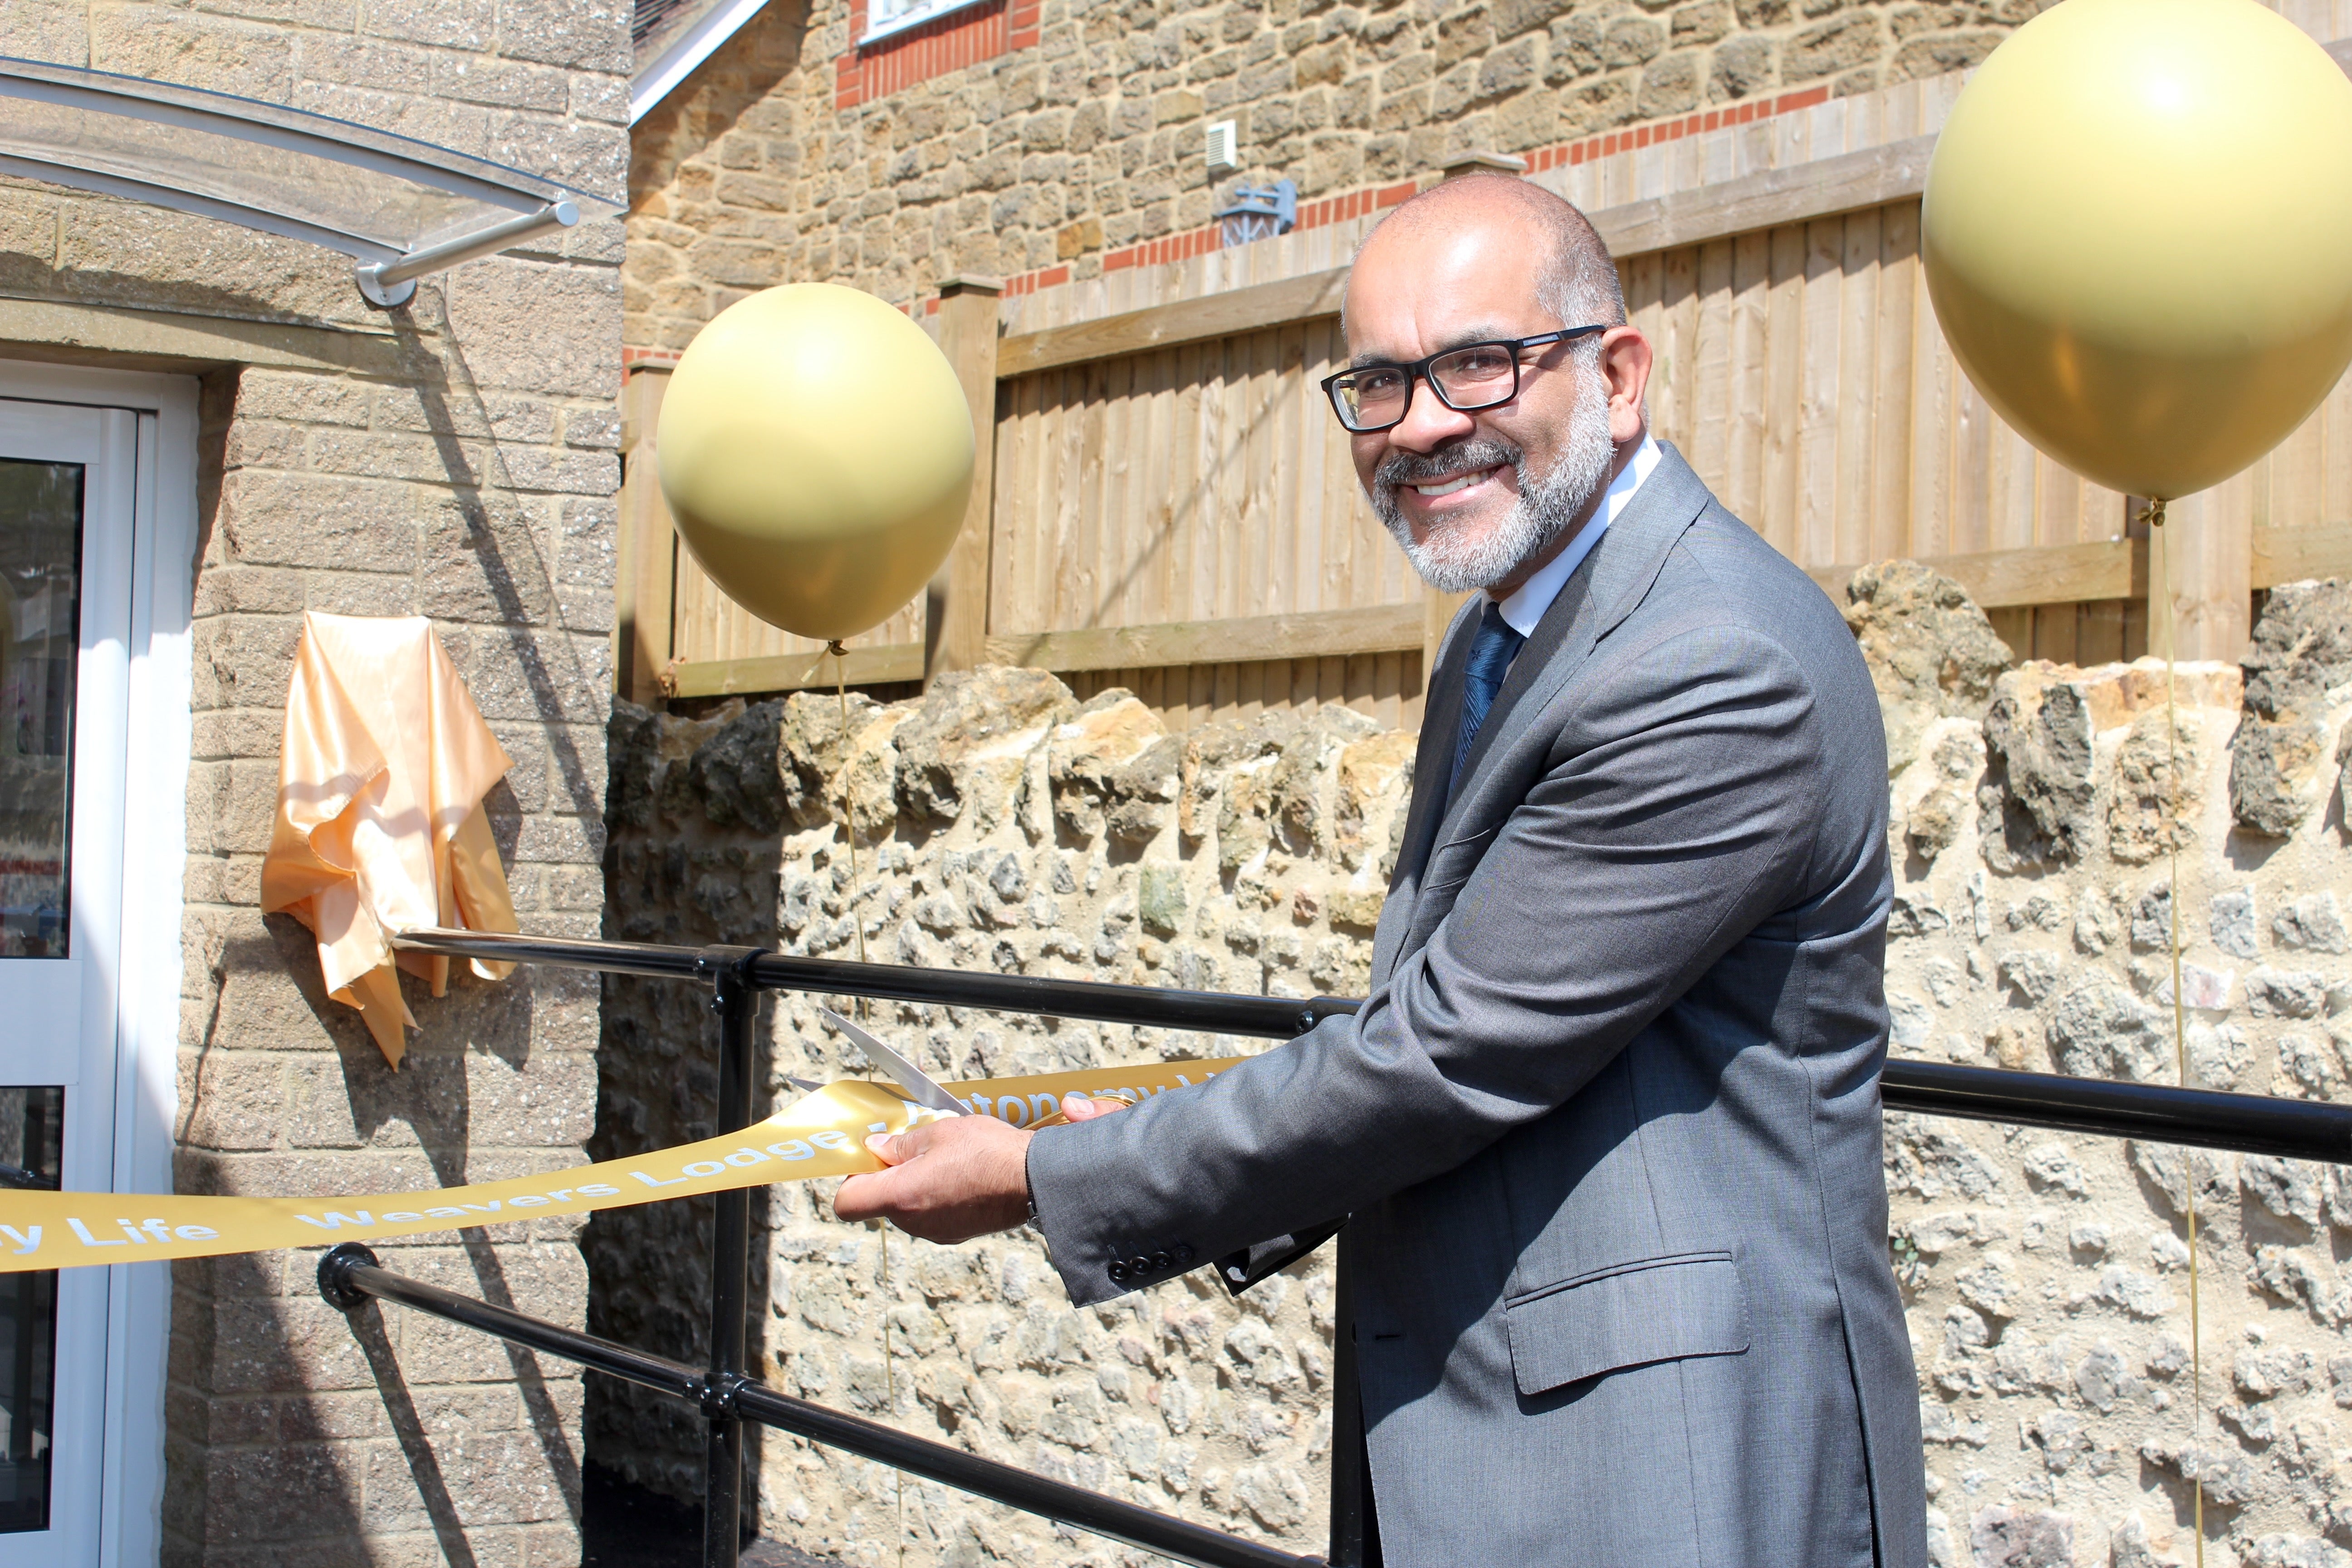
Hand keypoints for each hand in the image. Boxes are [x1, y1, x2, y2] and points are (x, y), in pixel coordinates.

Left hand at [833, 1093, 1130, 1242]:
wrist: (1035, 1180)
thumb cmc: (987, 1151)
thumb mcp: (939, 1132)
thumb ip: (901, 1144)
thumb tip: (876, 1148)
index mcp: (901, 1196)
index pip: (847, 1203)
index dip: (851, 1178)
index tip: (871, 1158)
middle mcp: (913, 1223)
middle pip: (879, 1204)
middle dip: (889, 1177)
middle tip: (914, 1149)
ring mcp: (935, 1233)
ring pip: (907, 1209)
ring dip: (915, 1186)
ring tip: (946, 1160)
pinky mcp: (956, 1234)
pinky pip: (931, 1216)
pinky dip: (937, 1198)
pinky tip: (962, 1177)